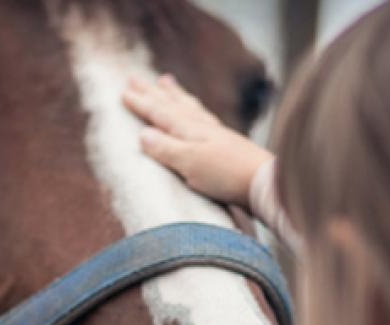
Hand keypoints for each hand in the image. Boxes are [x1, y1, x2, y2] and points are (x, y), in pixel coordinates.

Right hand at [123, 74, 272, 207]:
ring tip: (165, 81)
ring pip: (189, 108)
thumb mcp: (190, 163)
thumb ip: (166, 148)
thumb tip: (143, 133)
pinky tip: (198, 112)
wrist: (264, 182)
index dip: (142, 103)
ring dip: (174, 95)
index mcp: (189, 131)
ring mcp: (216, 133)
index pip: (160, 114)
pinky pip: (204, 117)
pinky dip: (195, 109)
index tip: (124, 91)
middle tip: (136, 78)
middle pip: (172, 105)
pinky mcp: (228, 144)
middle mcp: (202, 127)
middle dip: (153, 93)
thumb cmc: (226, 175)